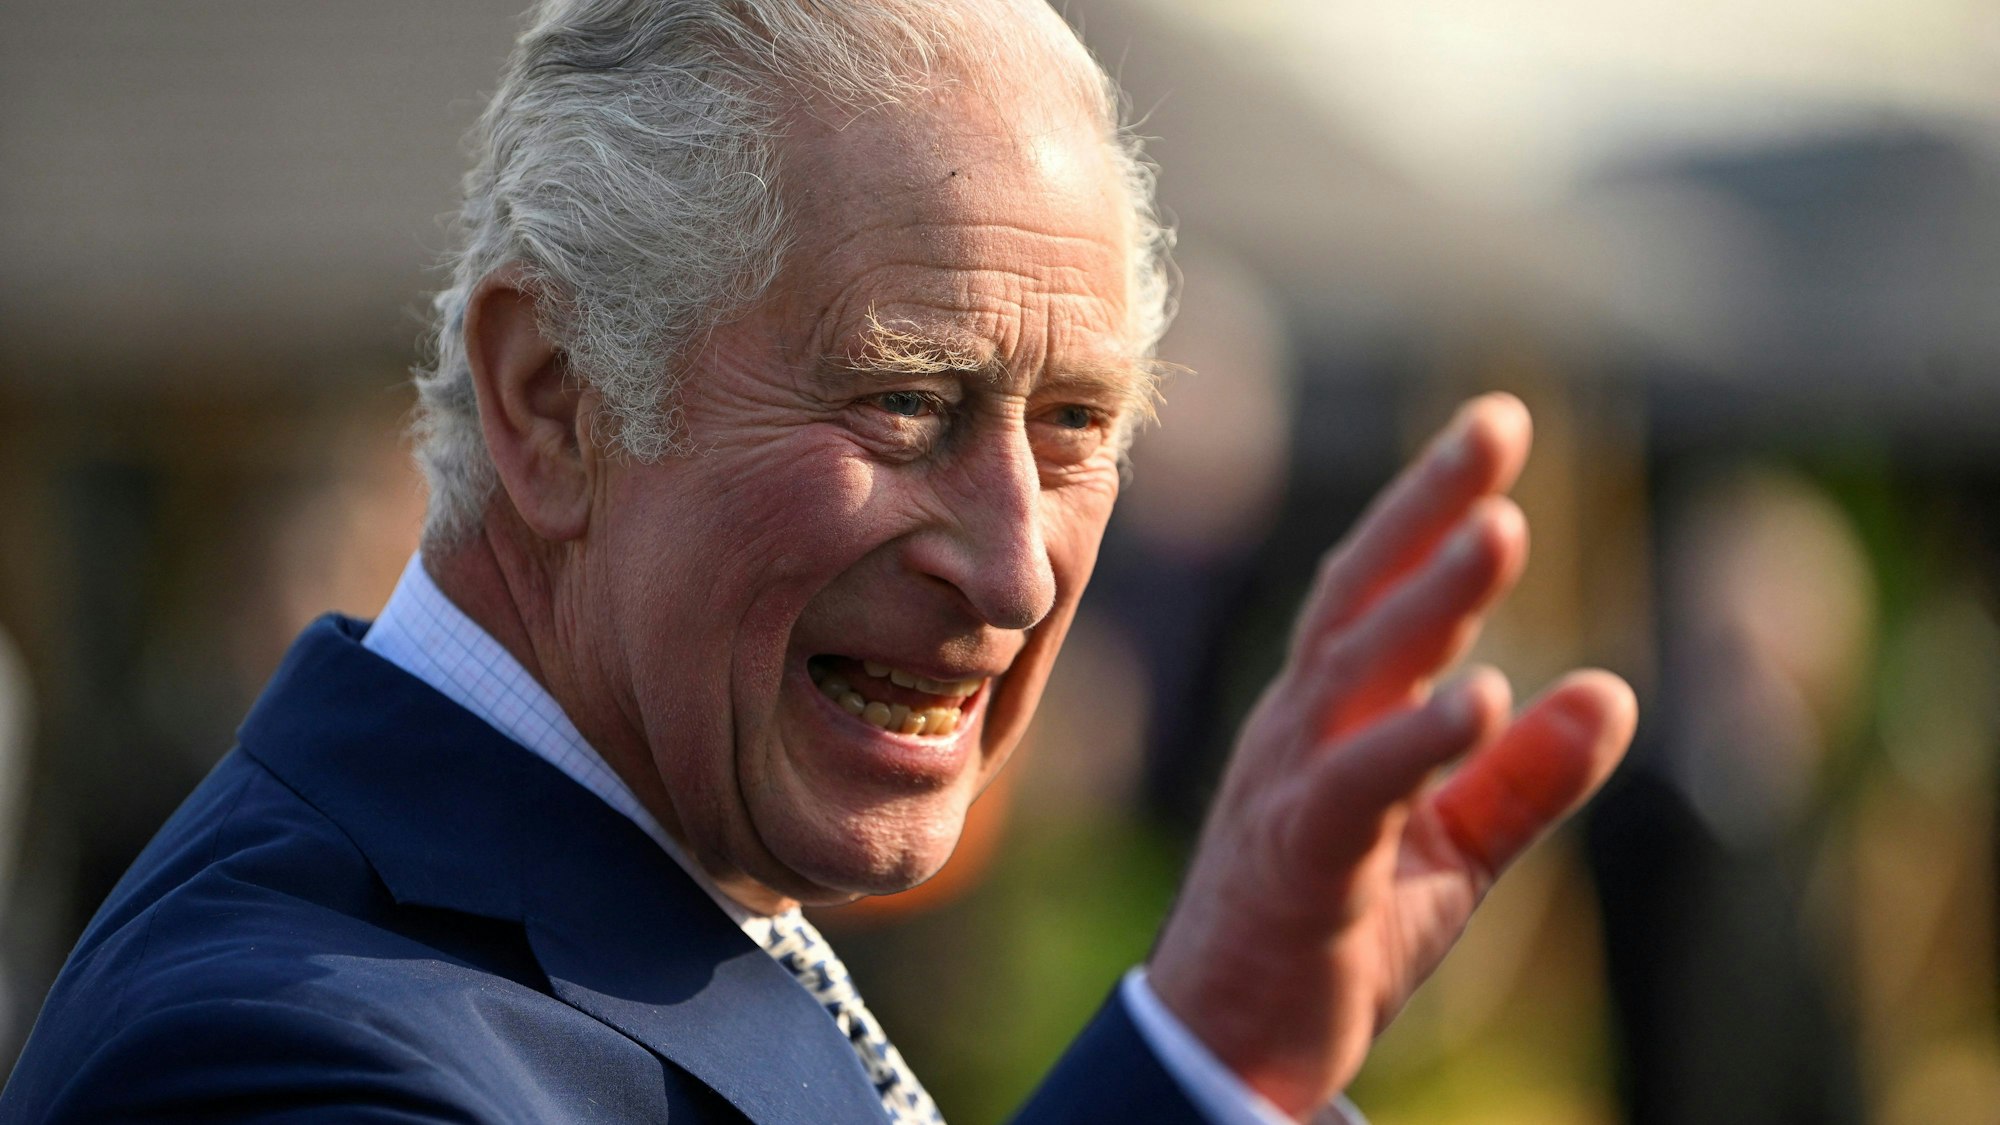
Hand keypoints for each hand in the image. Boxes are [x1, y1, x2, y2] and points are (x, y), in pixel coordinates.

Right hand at [1146, 393, 1636, 1118]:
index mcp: (1330, 717)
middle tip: (1495, 425)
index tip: (1496, 425)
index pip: (1379, 589)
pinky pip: (1354, 788)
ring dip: (1429, 600)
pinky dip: (1415, 738)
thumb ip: (1525, 776)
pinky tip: (1482, 695)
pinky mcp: (1297, 860)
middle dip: (1426, 507)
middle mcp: (1299, 729)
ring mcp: (1287, 788)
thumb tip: (1613, 688)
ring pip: (1355, 673)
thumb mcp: (1454, 850)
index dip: (1433, 505)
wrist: (1230, 1044)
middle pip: (1358, 597)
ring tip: (1501, 531)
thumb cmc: (1334, 934)